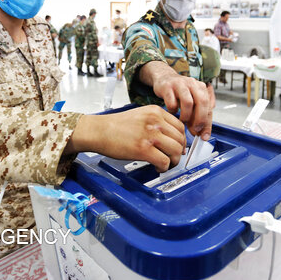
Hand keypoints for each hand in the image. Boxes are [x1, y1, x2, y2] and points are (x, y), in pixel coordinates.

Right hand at [67, 105, 185, 171]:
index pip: (180, 126)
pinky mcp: (144, 149)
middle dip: (179, 152)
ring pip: (176, 150)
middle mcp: (155, 121)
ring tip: (165, 164)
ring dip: (173, 161)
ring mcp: (150, 135)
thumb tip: (170, 139)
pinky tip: (157, 167)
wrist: (99, 130)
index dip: (181, 140)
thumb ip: (156, 122)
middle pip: (180, 139)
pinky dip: (164, 168)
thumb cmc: (115, 126)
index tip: (178, 147)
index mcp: (155, 111)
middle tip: (172, 158)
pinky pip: (164, 161)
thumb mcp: (140, 115)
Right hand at [152, 72, 213, 140]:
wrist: (164, 78)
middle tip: (195, 130)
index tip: (204, 136)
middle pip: (202, 102)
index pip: (209, 107)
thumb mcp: (192, 101)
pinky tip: (173, 111)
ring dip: (186, 116)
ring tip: (182, 121)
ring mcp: (180, 84)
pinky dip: (173, 110)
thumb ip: (197, 116)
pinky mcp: (167, 87)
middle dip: (200, 119)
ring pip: (188, 102)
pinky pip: (171, 102)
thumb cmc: (179, 92)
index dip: (207, 124)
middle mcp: (193, 84)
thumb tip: (201, 133)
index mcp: (201, 88)